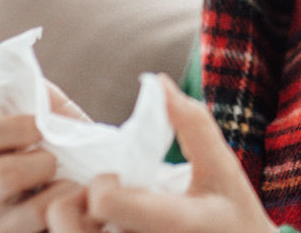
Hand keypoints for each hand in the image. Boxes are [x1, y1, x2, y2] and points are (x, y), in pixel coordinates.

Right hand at [0, 81, 91, 232]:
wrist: (102, 195)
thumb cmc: (79, 155)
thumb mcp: (66, 124)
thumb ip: (47, 101)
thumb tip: (32, 78)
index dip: (13, 127)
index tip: (42, 127)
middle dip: (40, 165)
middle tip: (59, 164)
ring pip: (20, 214)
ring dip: (60, 196)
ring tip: (76, 190)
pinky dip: (66, 220)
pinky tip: (79, 211)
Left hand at [47, 74, 275, 232]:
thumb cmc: (232, 218)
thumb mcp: (223, 169)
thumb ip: (192, 125)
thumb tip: (157, 82)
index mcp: (175, 224)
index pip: (106, 200)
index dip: (100, 182)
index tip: (113, 177)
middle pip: (69, 227)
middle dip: (70, 204)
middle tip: (91, 200)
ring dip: (68, 226)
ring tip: (90, 220)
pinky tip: (96, 231)